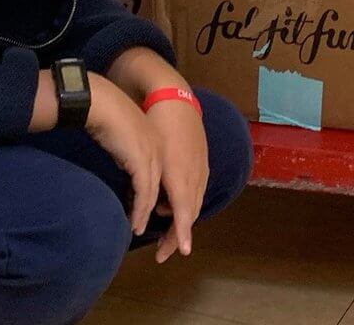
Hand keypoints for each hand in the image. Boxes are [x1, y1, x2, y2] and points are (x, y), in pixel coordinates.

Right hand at [83, 72, 161, 235]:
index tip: (162, 216)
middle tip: (167, 239)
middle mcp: (162, 153)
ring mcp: (154, 157)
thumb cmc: (110, 118)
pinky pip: (144, 194)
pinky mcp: (142, 163)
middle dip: (171, 219)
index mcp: (161, 146)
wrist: (104, 105)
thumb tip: (130, 174)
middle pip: (172, 192)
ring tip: (140, 232)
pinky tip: (135, 223)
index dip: (169, 201)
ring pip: (157, 196)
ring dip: (148, 217)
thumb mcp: (127, 142)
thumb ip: (133, 157)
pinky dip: (140, 211)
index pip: (171, 179)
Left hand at [146, 98, 208, 262]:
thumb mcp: (151, 158)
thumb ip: (153, 185)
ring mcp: (201, 168)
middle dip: (178, 235)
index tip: (183, 253)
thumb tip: (155, 207)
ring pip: (195, 203)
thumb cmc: (157, 126)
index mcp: (182, 176)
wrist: (175, 100)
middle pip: (191, 213)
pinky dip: (186, 204)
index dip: (183, 234)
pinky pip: (197, 190)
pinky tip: (172, 204)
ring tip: (166, 231)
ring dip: (182, 220)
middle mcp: (195, 175)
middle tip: (163, 252)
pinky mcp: (202, 161)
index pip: (185, 213)